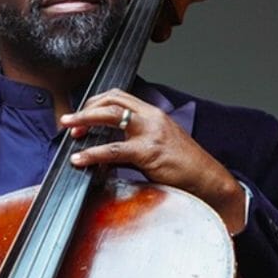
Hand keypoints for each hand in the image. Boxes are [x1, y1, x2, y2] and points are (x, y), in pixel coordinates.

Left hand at [61, 89, 246, 233]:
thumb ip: (135, 142)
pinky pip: (115, 150)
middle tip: (68, 122)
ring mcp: (151, 133)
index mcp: (153, 114)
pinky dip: (93, 153)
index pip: (119, 96)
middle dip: (86, 108)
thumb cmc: (184, 167)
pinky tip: (81, 159)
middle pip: (112, 100)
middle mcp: (152, 117)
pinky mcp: (149, 152)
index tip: (82, 116)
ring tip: (69, 131)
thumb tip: (106, 152)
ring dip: (85, 121)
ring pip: (111, 116)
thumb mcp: (158, 146)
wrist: (209, 181)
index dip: (96, 102)